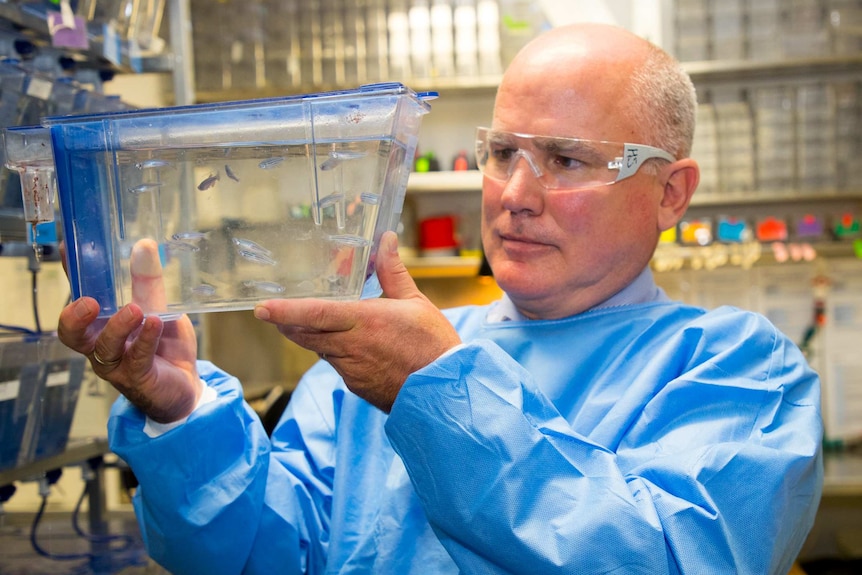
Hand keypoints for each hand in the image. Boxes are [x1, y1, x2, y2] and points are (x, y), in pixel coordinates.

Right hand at [57, 239, 200, 422]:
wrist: (185, 385)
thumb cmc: (162, 345)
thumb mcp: (159, 307)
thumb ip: (149, 282)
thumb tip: (144, 245)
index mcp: (101, 323)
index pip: (79, 297)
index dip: (73, 277)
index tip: (70, 250)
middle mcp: (101, 343)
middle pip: (71, 334)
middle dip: (74, 317)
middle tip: (88, 302)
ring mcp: (117, 363)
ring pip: (103, 348)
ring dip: (117, 327)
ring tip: (135, 310)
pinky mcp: (137, 377)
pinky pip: (136, 359)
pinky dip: (145, 340)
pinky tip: (155, 324)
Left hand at [253, 231, 460, 411]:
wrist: (444, 392)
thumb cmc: (433, 345)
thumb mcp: (415, 301)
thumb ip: (392, 271)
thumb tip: (386, 240)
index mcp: (364, 320)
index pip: (314, 314)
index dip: (285, 311)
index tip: (262, 308)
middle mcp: (351, 346)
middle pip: (306, 334)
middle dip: (288, 323)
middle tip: (273, 313)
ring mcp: (351, 369)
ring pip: (320, 350)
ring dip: (315, 337)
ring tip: (319, 324)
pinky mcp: (355, 386)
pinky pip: (337, 366)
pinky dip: (337, 354)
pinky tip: (353, 348)